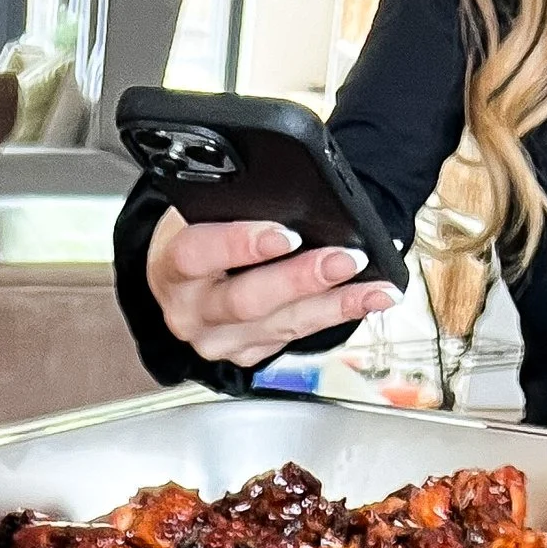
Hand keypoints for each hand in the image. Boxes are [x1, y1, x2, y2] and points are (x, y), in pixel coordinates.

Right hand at [145, 210, 402, 369]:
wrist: (184, 276)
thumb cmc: (199, 231)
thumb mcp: (204, 209)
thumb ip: (234, 204)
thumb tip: (298, 193)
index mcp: (172, 266)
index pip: (199, 254)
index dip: (241, 245)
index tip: (286, 233)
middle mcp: (191, 312)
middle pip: (246, 301)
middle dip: (301, 279)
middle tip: (344, 260)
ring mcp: (217, 340)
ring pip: (279, 327)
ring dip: (334, 304)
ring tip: (374, 286)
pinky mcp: (244, 354)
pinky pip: (293, 337)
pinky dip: (334, 315)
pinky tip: (366, 299)